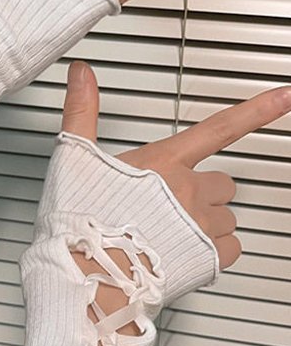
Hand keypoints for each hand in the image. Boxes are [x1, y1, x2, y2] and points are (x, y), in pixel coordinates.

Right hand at [62, 61, 290, 269]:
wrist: (88, 273)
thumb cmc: (82, 219)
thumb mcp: (76, 156)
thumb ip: (82, 110)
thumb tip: (82, 73)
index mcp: (163, 163)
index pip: (218, 128)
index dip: (256, 111)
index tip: (284, 97)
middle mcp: (189, 191)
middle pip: (223, 183)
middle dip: (206, 190)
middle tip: (173, 201)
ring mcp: (200, 226)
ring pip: (226, 218)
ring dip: (208, 221)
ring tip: (172, 231)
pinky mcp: (206, 259)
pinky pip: (230, 249)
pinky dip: (214, 251)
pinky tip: (185, 252)